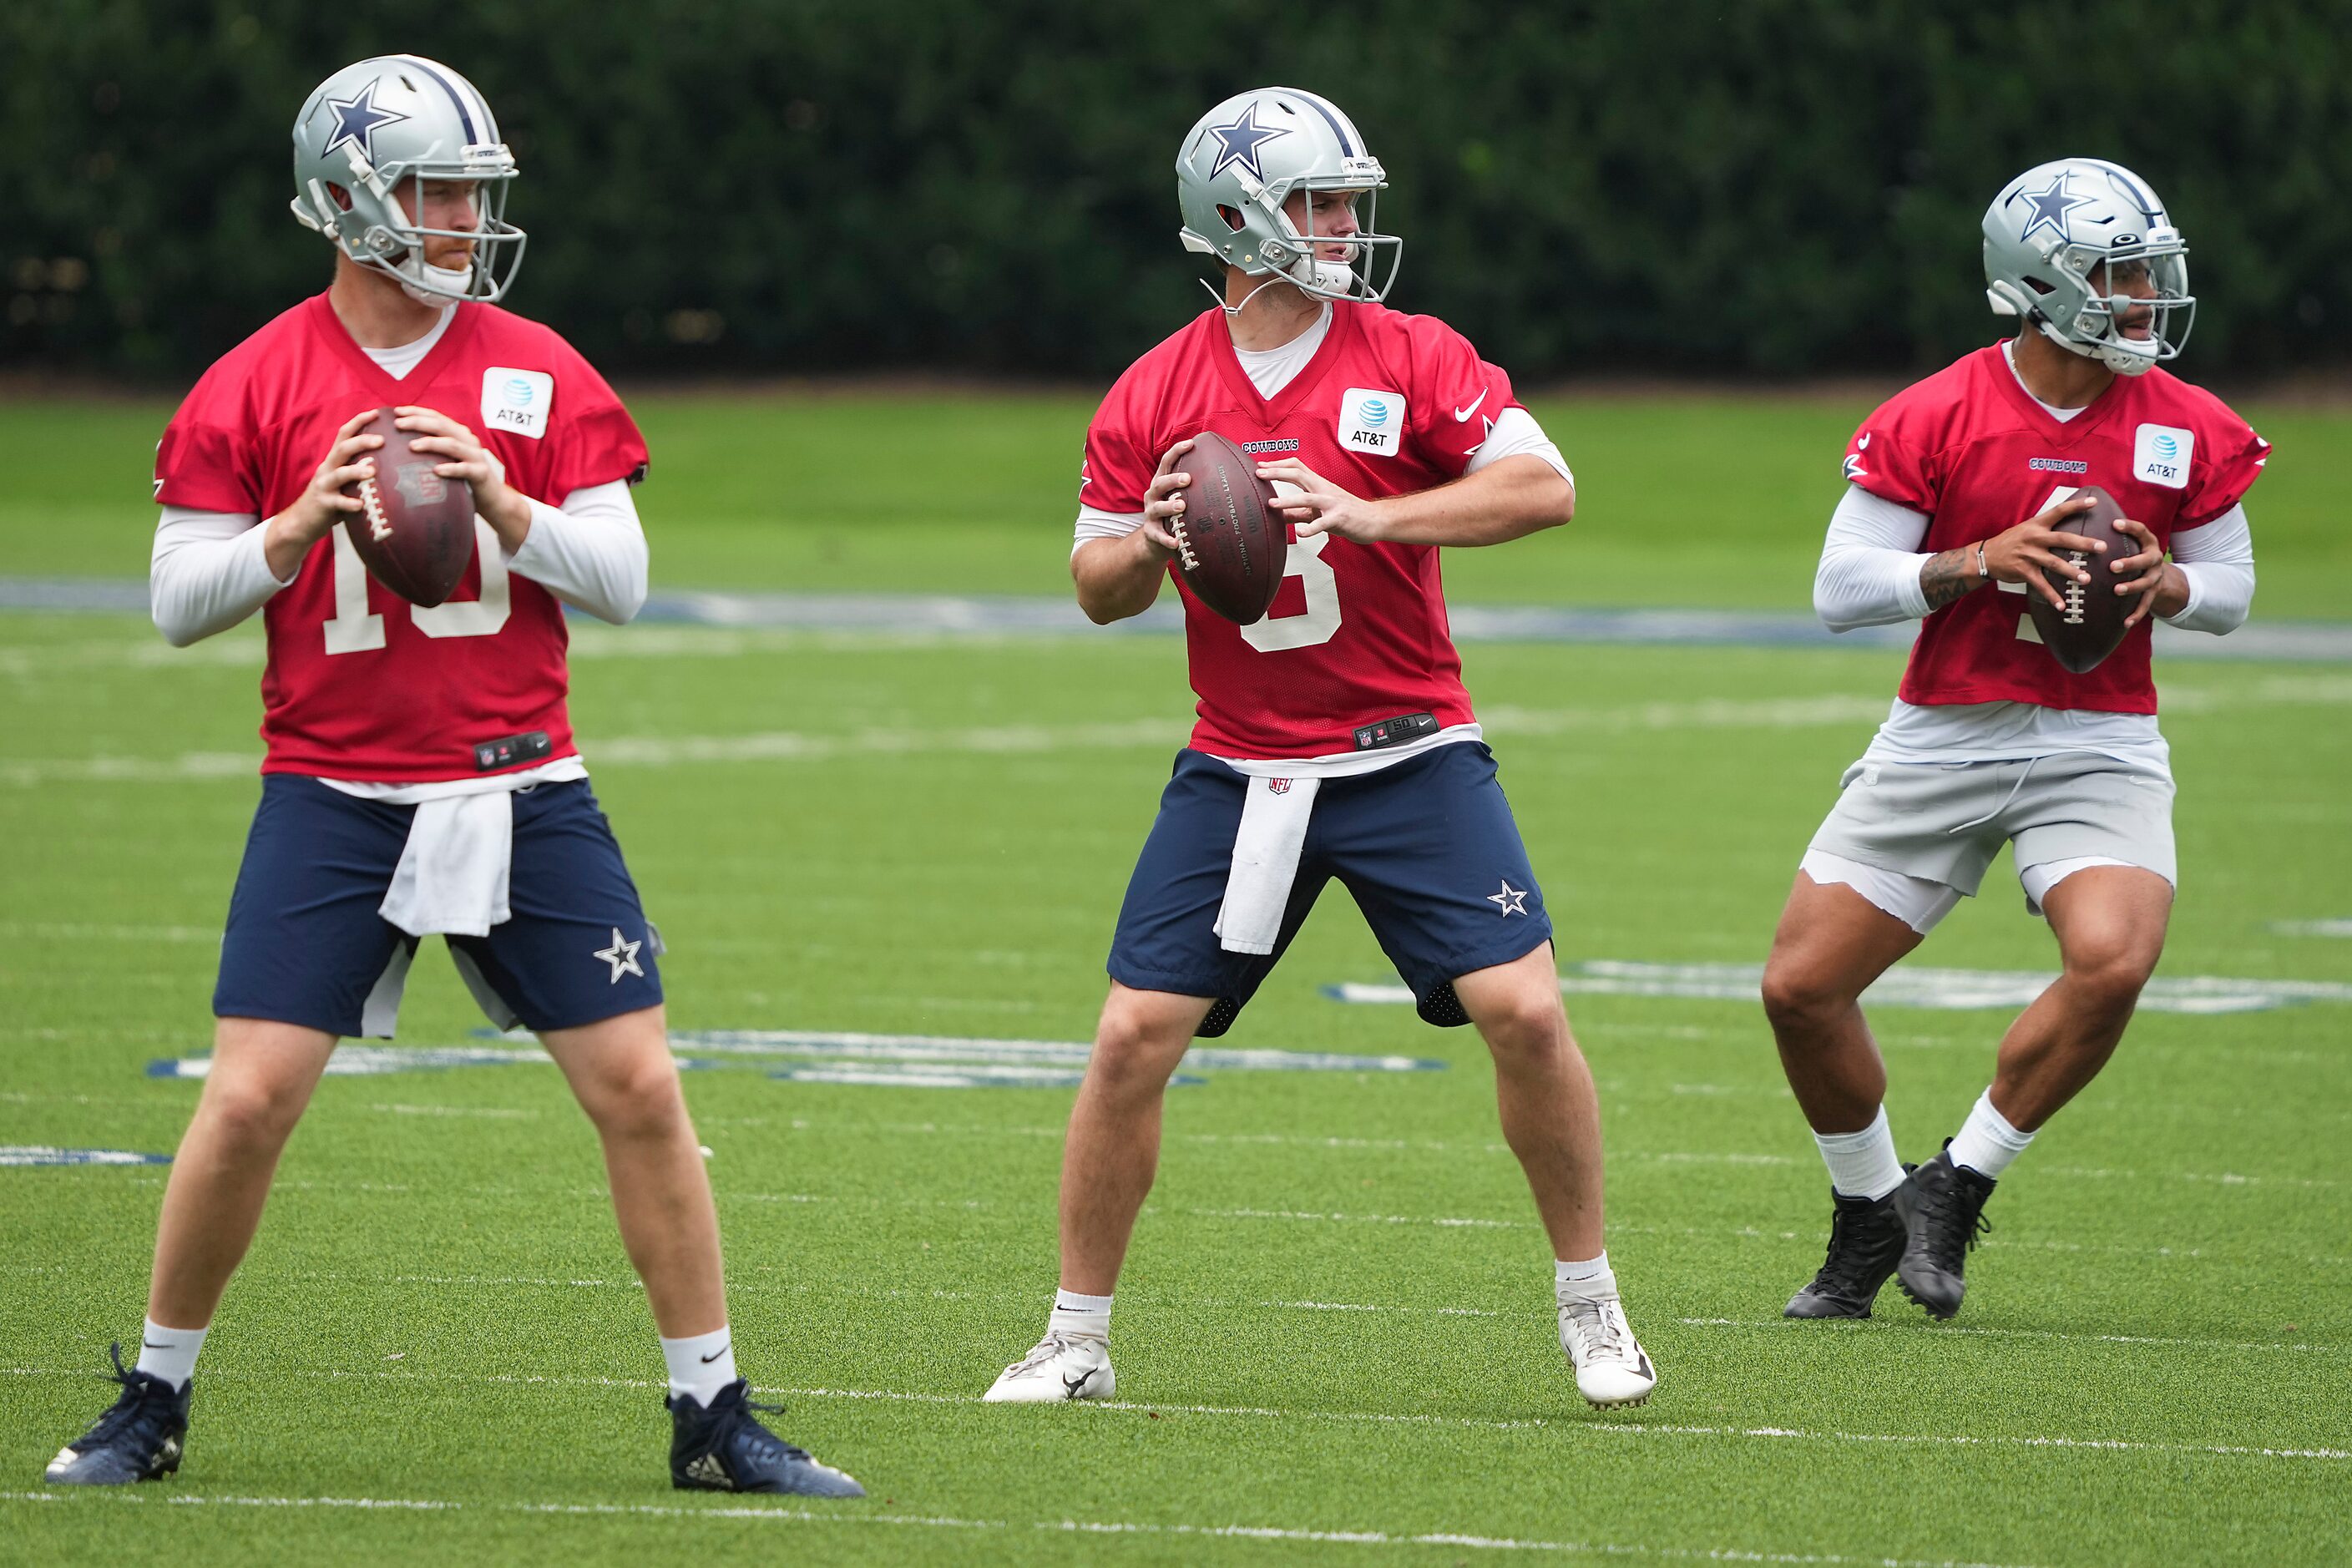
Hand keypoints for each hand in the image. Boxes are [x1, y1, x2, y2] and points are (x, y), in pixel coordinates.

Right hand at [261, 410, 382, 577]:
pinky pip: (337, 502)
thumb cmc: (332, 499)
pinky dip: (349, 503)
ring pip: (339, 474)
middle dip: (361, 441)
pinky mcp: (324, 503)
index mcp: (334, 460)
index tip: (377, 412)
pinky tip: (361, 505)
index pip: (345, 435)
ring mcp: (324, 485)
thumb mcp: (345, 480)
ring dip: (355, 471)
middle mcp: (328, 468)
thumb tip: (393, 462)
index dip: (358, 421)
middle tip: (381, 439)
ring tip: (372, 471)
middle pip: (343, 449)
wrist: (303, 521)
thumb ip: (361, 469)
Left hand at [393, 406, 529, 542]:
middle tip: (398, 424)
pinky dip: (451, 468)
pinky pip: (465, 469)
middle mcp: (468, 440)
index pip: (436, 416)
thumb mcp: (446, 458)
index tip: (396, 412)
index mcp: (458, 433)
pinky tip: (436, 470)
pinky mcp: (481, 473)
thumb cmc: (462, 479)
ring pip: (452, 444)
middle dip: (418, 422)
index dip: (416, 412)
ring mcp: (476, 456)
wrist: (491, 498)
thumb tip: (398, 444)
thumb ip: (431, 449)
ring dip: (431, 443)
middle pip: (441, 426)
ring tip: (411, 446)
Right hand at [1137, 438, 1192, 557]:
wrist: (1155, 540)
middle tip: (1188, 478)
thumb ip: (1197, 485)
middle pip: (1160, 483)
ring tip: (1182, 505)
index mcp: (1162, 483)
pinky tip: (1176, 542)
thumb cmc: (1176, 513)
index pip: (1167, 462)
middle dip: (1173, 479)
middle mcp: (1154, 495)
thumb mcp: (1182, 496)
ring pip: (1157, 508)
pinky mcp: (1151, 533)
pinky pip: (1158, 536)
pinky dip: (1166, 539)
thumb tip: (1231, 471)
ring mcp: (1151, 514)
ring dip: (1169, 506)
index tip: (1191, 443)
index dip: (1177, 451)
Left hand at [1253, 458, 1384, 542]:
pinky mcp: (1339, 519)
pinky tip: (1299, 534)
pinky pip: (1322, 523)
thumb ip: (1298, 513)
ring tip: (1271, 504)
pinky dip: (1310, 529)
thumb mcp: (1318, 511)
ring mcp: (1332, 503)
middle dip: (1277, 472)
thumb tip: (1278, 515)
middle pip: (1298, 474)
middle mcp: (1324, 490)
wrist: (1373, 520)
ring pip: (1308, 498)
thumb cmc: (1346, 513)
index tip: (1260, 465)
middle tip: (1259, 475)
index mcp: (1318, 485)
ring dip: (1288, 500)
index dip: (1278, 465)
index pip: (1296, 467)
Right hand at [1981, 494, 2104, 611]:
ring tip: (2087, 579)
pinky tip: (2062, 605)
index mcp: (2036, 524)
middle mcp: (2034, 538)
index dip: (2076, 505)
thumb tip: (2069, 522)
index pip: (2058, 511)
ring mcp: (2029, 555)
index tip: (2093, 502)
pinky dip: (2052, 596)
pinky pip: (2041, 585)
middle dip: (2083, 543)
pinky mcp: (2024, 571)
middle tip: (2102, 547)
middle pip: (2062, 539)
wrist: (1986, 556)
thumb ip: (2046, 526)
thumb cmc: (2011, 541)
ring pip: (2054, 563)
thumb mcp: (2026, 528)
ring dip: (2071, 572)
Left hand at [2109, 516, 2184, 627]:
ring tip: (2116, 590)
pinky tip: (2124, 623)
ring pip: (2146, 582)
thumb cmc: (2132, 553)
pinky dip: (2136, 614)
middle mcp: (2154, 558)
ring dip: (2132, 586)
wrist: (2160, 574)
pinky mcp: (2154, 593)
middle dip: (2130, 562)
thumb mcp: (2128, 542)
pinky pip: (2145, 605)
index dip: (2130, 528)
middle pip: (2146, 559)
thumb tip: (2081, 515)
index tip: (2114, 524)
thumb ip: (2112, 534)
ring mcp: (2155, 576)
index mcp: (2148, 542)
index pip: (2141, 531)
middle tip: (2112, 566)